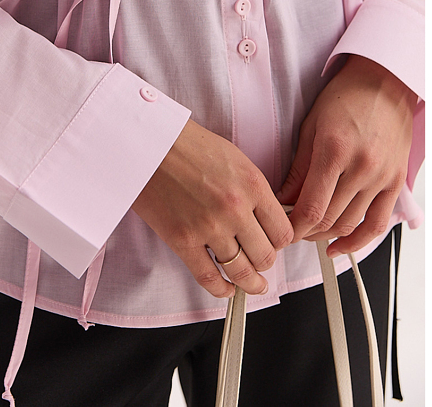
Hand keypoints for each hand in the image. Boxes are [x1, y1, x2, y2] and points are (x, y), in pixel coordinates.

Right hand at [132, 119, 292, 297]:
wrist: (148, 143)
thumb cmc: (186, 143)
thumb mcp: (233, 158)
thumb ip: (251, 189)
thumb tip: (264, 217)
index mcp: (252, 184)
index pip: (282, 231)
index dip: (280, 242)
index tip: (274, 243)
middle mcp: (235, 208)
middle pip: (266, 255)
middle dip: (265, 262)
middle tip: (261, 260)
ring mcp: (209, 227)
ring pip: (242, 271)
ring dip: (250, 282)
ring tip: (253, 285)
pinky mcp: (183, 240)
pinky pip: (209, 277)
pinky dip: (222, 289)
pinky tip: (228, 288)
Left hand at [277, 55, 414, 257]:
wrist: (385, 82)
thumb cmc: (345, 97)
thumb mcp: (310, 126)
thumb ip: (298, 168)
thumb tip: (282, 199)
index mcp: (334, 150)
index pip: (311, 207)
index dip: (292, 227)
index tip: (280, 229)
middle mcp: (361, 167)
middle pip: (328, 219)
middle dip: (304, 232)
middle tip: (289, 230)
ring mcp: (381, 177)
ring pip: (350, 225)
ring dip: (326, 236)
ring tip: (309, 233)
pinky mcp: (395, 183)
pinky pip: (378, 224)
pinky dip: (358, 241)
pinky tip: (339, 246)